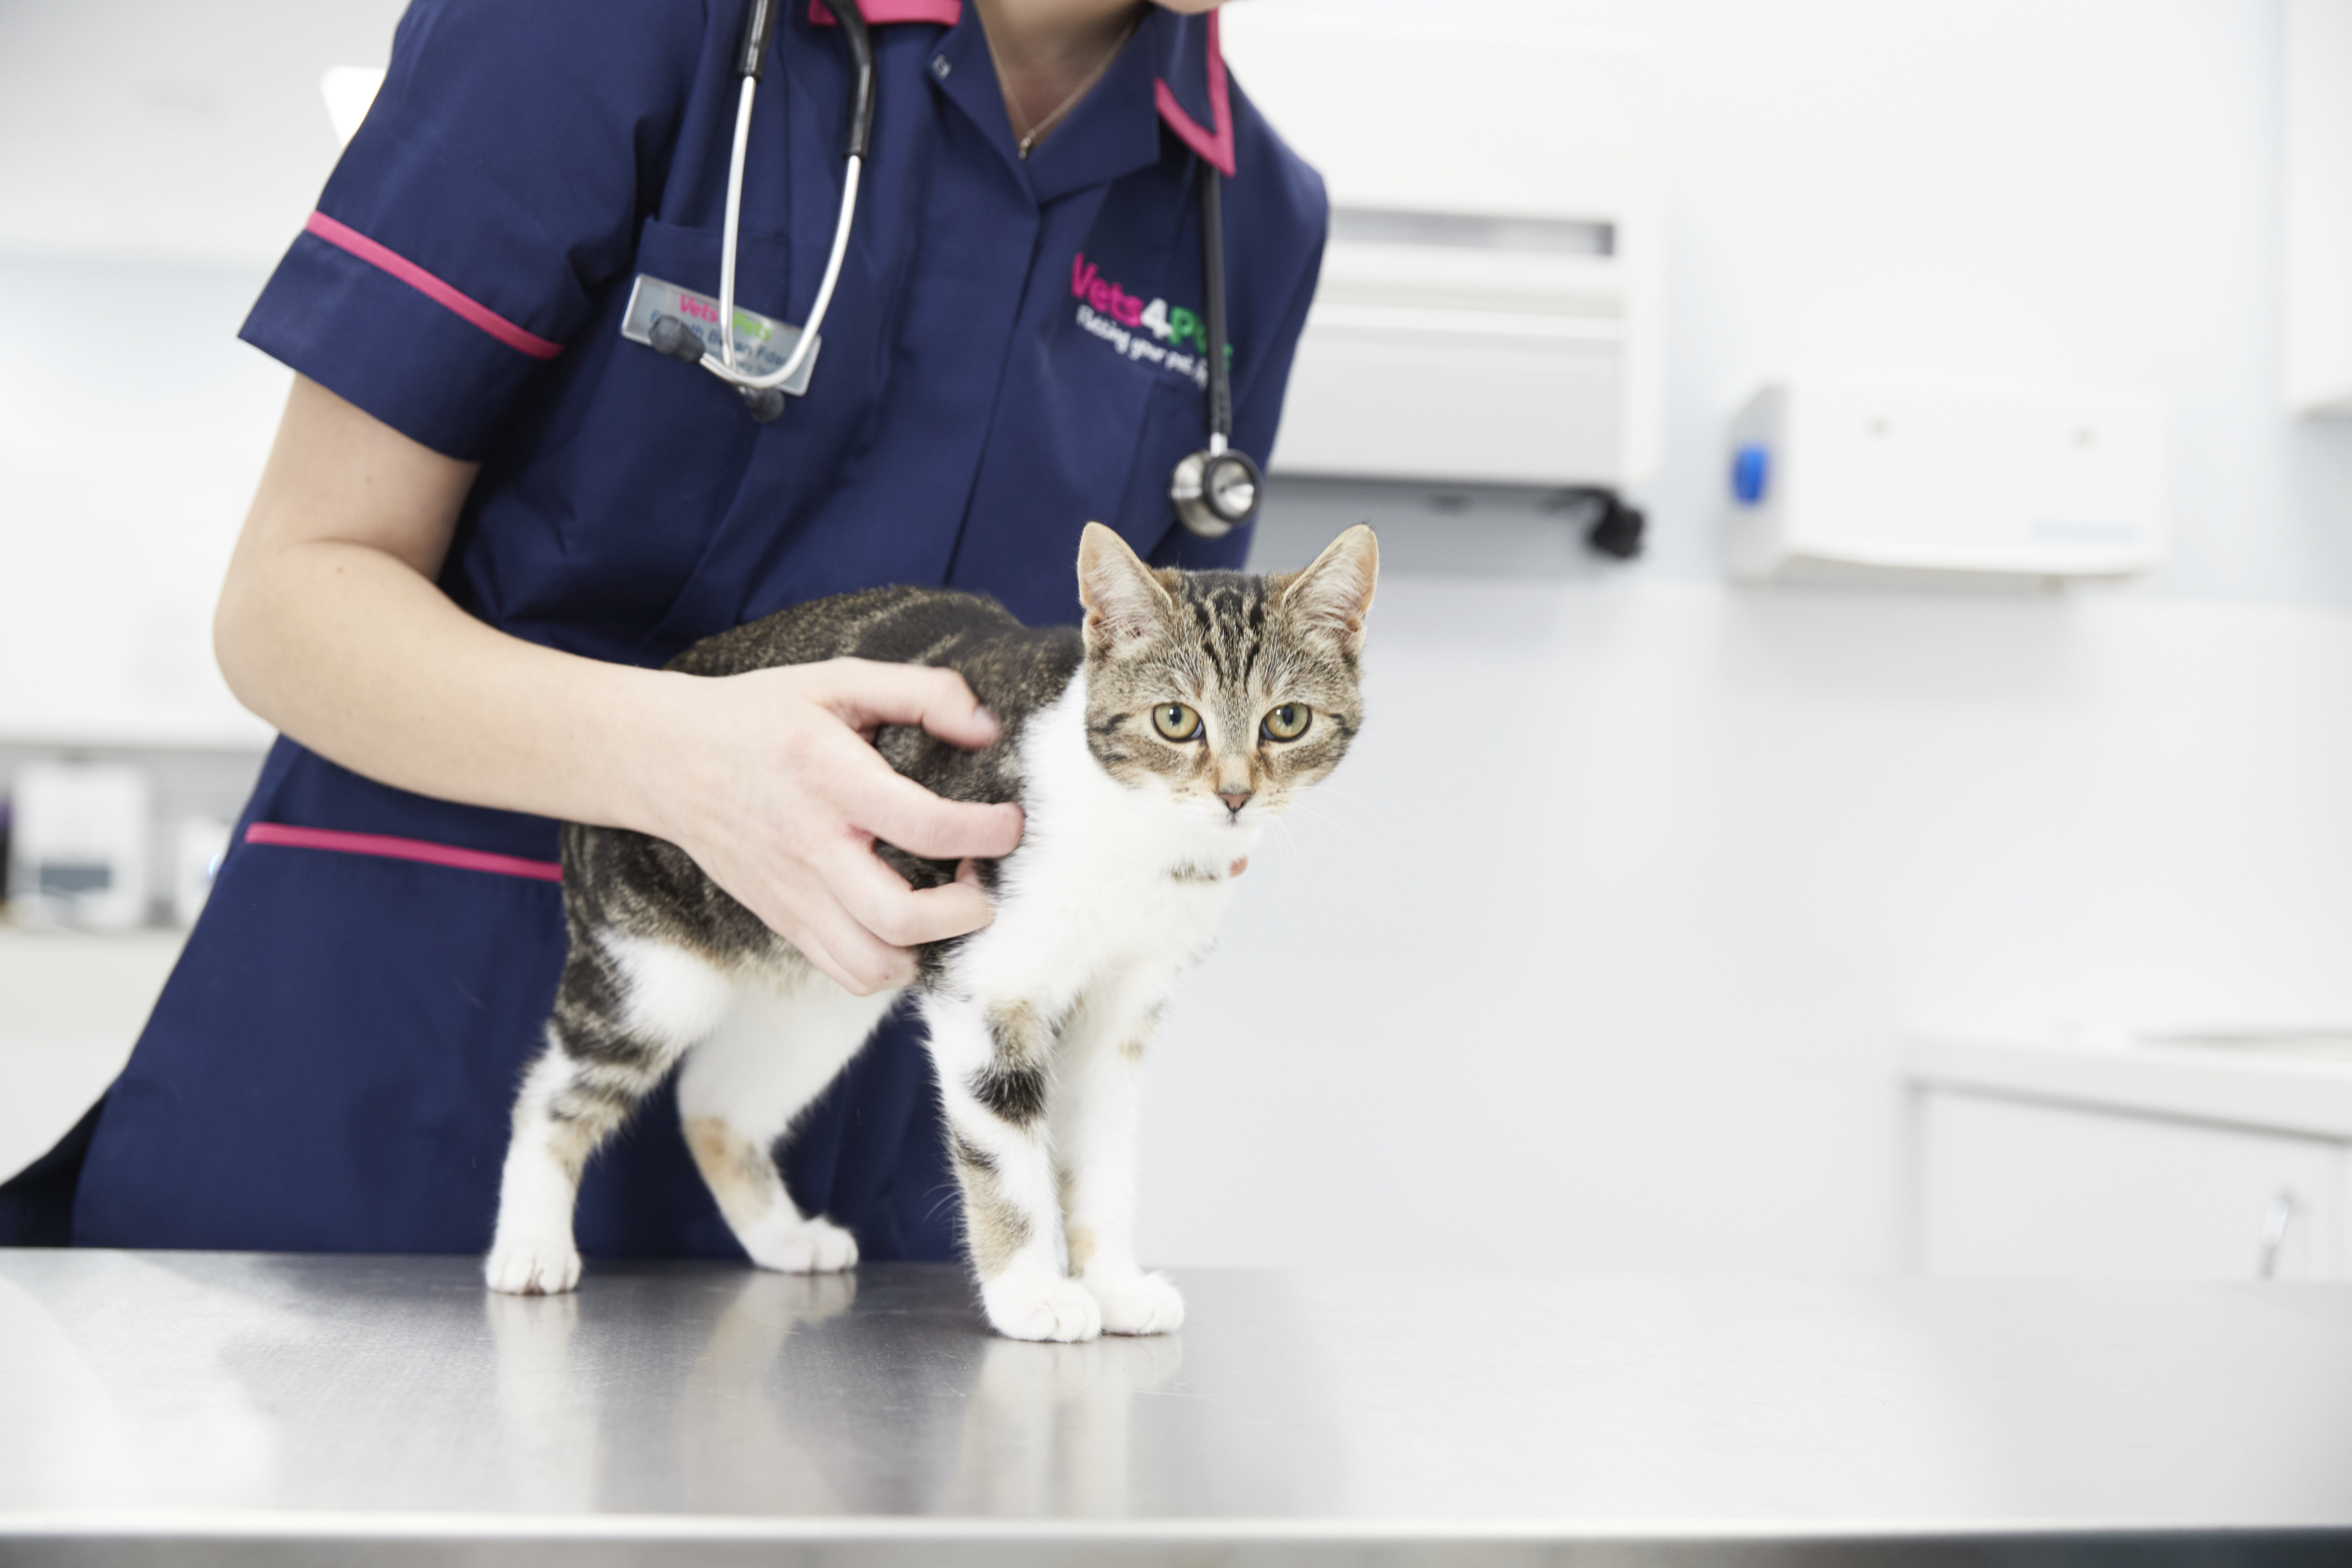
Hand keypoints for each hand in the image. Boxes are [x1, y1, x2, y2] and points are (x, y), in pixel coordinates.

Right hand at [645, 658, 1025, 994]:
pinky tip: (908, 926)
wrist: (667, 761)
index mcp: (829, 778)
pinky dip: (890, 964)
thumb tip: (987, 730)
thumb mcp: (839, 679)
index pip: (921, 824)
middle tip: (983, 879)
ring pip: (873, 964)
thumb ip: (923, 692)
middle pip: (900, 916)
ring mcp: (793, 895)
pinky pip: (845, 973)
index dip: (985, 832)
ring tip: (947, 906)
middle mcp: (810, 846)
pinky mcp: (783, 921)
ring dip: (929, 948)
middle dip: (967, 909)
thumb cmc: (760, 716)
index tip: (1010, 822)